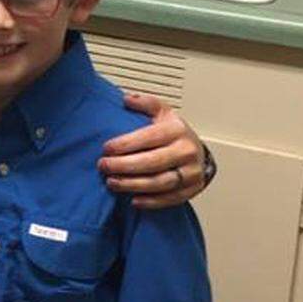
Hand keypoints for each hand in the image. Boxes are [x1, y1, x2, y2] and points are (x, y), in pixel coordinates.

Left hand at [97, 93, 205, 207]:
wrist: (199, 153)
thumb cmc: (175, 135)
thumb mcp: (163, 114)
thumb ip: (146, 104)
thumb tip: (127, 99)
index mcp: (177, 130)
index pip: (148, 137)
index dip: (125, 144)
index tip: (106, 149)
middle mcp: (186, 151)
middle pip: (151, 162)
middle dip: (123, 166)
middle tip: (103, 166)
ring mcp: (191, 172)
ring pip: (159, 182)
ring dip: (132, 185)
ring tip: (112, 183)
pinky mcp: (192, 189)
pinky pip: (169, 199)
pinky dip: (150, 201)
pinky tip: (132, 200)